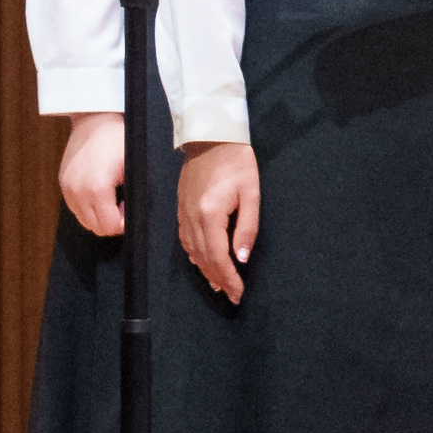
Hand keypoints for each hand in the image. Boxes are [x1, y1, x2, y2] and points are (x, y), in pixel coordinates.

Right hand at [56, 112, 127, 237]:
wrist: (95, 118)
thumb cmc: (118, 138)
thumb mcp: (134, 167)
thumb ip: (136, 195)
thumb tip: (140, 216)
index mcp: (97, 189)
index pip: (110, 227)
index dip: (124, 222)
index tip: (129, 205)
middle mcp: (77, 192)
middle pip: (96, 228)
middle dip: (112, 220)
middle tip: (123, 201)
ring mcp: (67, 188)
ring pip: (84, 220)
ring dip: (99, 215)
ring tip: (112, 195)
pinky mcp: (62, 183)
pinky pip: (75, 208)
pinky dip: (88, 206)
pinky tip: (100, 190)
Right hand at [180, 139, 262, 302]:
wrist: (211, 137)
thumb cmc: (237, 162)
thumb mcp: (251, 194)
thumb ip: (247, 228)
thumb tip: (241, 259)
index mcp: (209, 215)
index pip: (217, 257)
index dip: (228, 278)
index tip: (239, 294)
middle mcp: (191, 218)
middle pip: (203, 259)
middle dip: (218, 279)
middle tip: (232, 295)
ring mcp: (183, 213)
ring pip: (192, 251)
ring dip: (205, 270)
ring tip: (219, 284)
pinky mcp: (181, 208)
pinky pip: (185, 240)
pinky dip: (194, 255)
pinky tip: (202, 261)